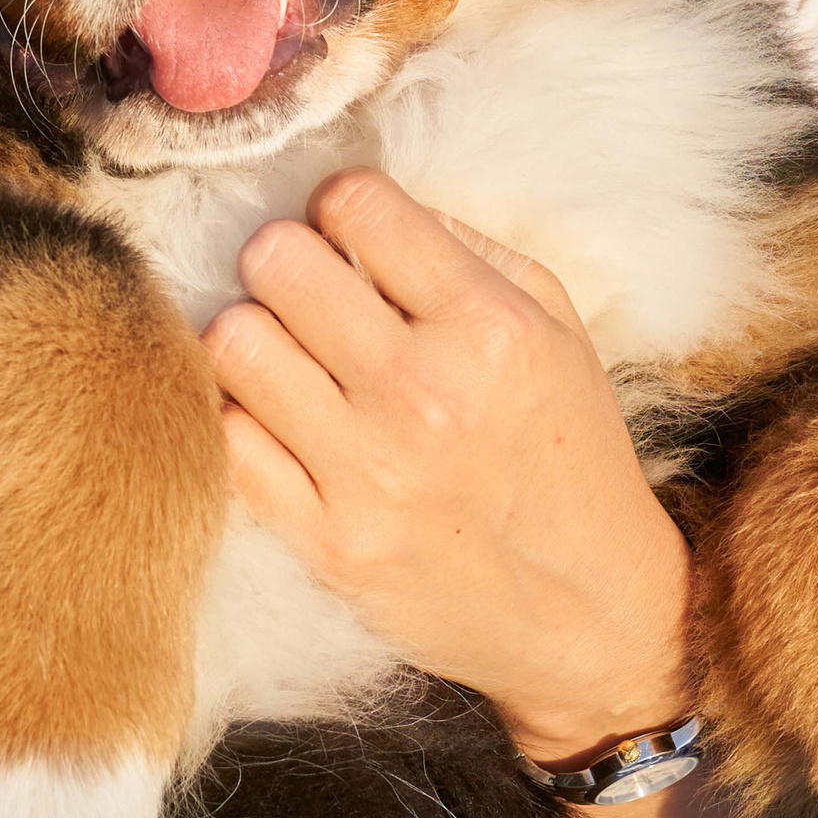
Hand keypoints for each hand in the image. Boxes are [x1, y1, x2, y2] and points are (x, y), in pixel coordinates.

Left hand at [204, 169, 691, 763]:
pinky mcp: (328, 543)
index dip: (342, 205)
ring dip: (253, 335)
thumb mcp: (558, 328)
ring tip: (289, 354)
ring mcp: (369, 473)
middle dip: (284, 258)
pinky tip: (278, 418)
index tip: (349, 232)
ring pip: (233, 343)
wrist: (588, 614)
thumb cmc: (571, 454)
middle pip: (276, 260)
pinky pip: (228, 442)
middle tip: (307, 288)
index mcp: (489, 326)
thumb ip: (468, 250)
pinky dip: (241, 418)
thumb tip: (366, 206)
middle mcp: (425, 393)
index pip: (356, 203)